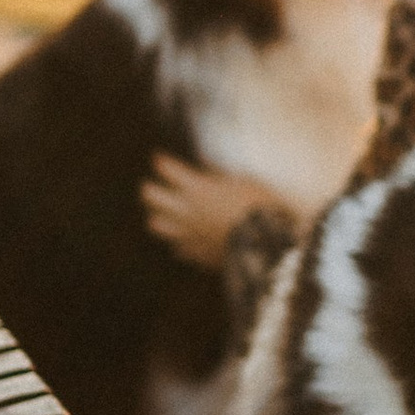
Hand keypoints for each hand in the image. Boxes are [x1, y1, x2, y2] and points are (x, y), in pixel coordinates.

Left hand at [140, 153, 290, 266]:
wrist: (265, 246)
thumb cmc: (259, 207)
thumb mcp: (244, 181)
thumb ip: (219, 174)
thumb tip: (205, 164)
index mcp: (197, 188)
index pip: (169, 170)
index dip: (162, 164)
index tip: (159, 160)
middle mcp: (186, 210)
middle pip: (152, 197)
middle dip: (149, 189)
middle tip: (149, 187)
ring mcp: (188, 233)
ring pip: (157, 224)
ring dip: (158, 217)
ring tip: (159, 216)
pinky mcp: (196, 254)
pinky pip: (179, 247)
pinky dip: (179, 241)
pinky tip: (185, 240)